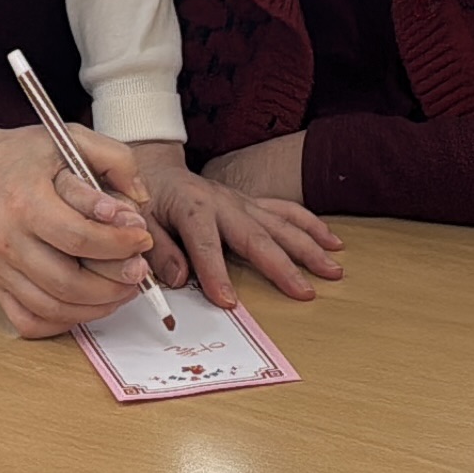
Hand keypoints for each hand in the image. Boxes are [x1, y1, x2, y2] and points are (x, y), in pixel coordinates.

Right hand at [0, 114, 156, 338]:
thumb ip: (115, 160)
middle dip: (115, 281)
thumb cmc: (25, 156)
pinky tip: (87, 304)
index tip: (142, 236)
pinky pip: (28, 321)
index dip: (120, 243)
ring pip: (54, 307)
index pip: (80, 237)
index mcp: (25, 200)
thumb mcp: (73, 138)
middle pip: (68, 281)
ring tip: (124, 288)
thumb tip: (139, 202)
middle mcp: (7, 238)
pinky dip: (63, 323)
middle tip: (139, 269)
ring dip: (98, 306)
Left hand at [134, 139, 343, 308]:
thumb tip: (180, 278)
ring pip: (281, 224)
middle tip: (304, 292)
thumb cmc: (147, 199)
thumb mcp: (140, 220)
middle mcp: (224, 202)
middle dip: (282, 266)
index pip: (205, 244)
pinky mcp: (252, 203)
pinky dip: (311, 226)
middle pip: (257, 236)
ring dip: (309, 247)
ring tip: (333, 269)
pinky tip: (333, 242)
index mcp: (192, 207)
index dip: (216, 273)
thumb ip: (158, 248)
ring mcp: (242, 202)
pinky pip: (286, 212)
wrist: (157, 170)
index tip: (228, 302)